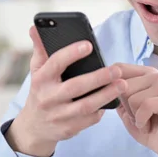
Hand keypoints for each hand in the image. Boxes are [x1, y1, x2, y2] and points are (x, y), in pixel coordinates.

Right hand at [5, 26, 127, 156]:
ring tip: (122, 84)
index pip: (55, 63)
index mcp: (40, 80)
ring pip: (86, 106)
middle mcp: (48, 98)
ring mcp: (58, 116)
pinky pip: (90, 119)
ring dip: (106, 95)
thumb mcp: (37, 71)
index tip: (89, 45)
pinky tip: (113, 100)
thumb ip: (40, 49)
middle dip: (98, 78)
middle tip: (117, 70)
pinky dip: (102, 109)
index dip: (71, 53)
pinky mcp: (69, 129)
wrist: (34, 127)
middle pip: (75, 87)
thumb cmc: (41, 91)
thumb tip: (35, 27)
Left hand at [114, 64, 157, 156]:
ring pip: (134, 98)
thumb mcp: (126, 108)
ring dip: (134, 116)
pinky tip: (148, 126)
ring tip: (145, 121)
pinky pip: (145, 107)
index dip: (111, 83)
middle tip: (138, 116)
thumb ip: (117, 93)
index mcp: (146, 74)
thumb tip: (103, 81)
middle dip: (126, 107)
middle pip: (124, 85)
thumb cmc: (147, 126)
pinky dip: (142, 121)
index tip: (112, 98)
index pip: (120, 68)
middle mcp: (157, 76)